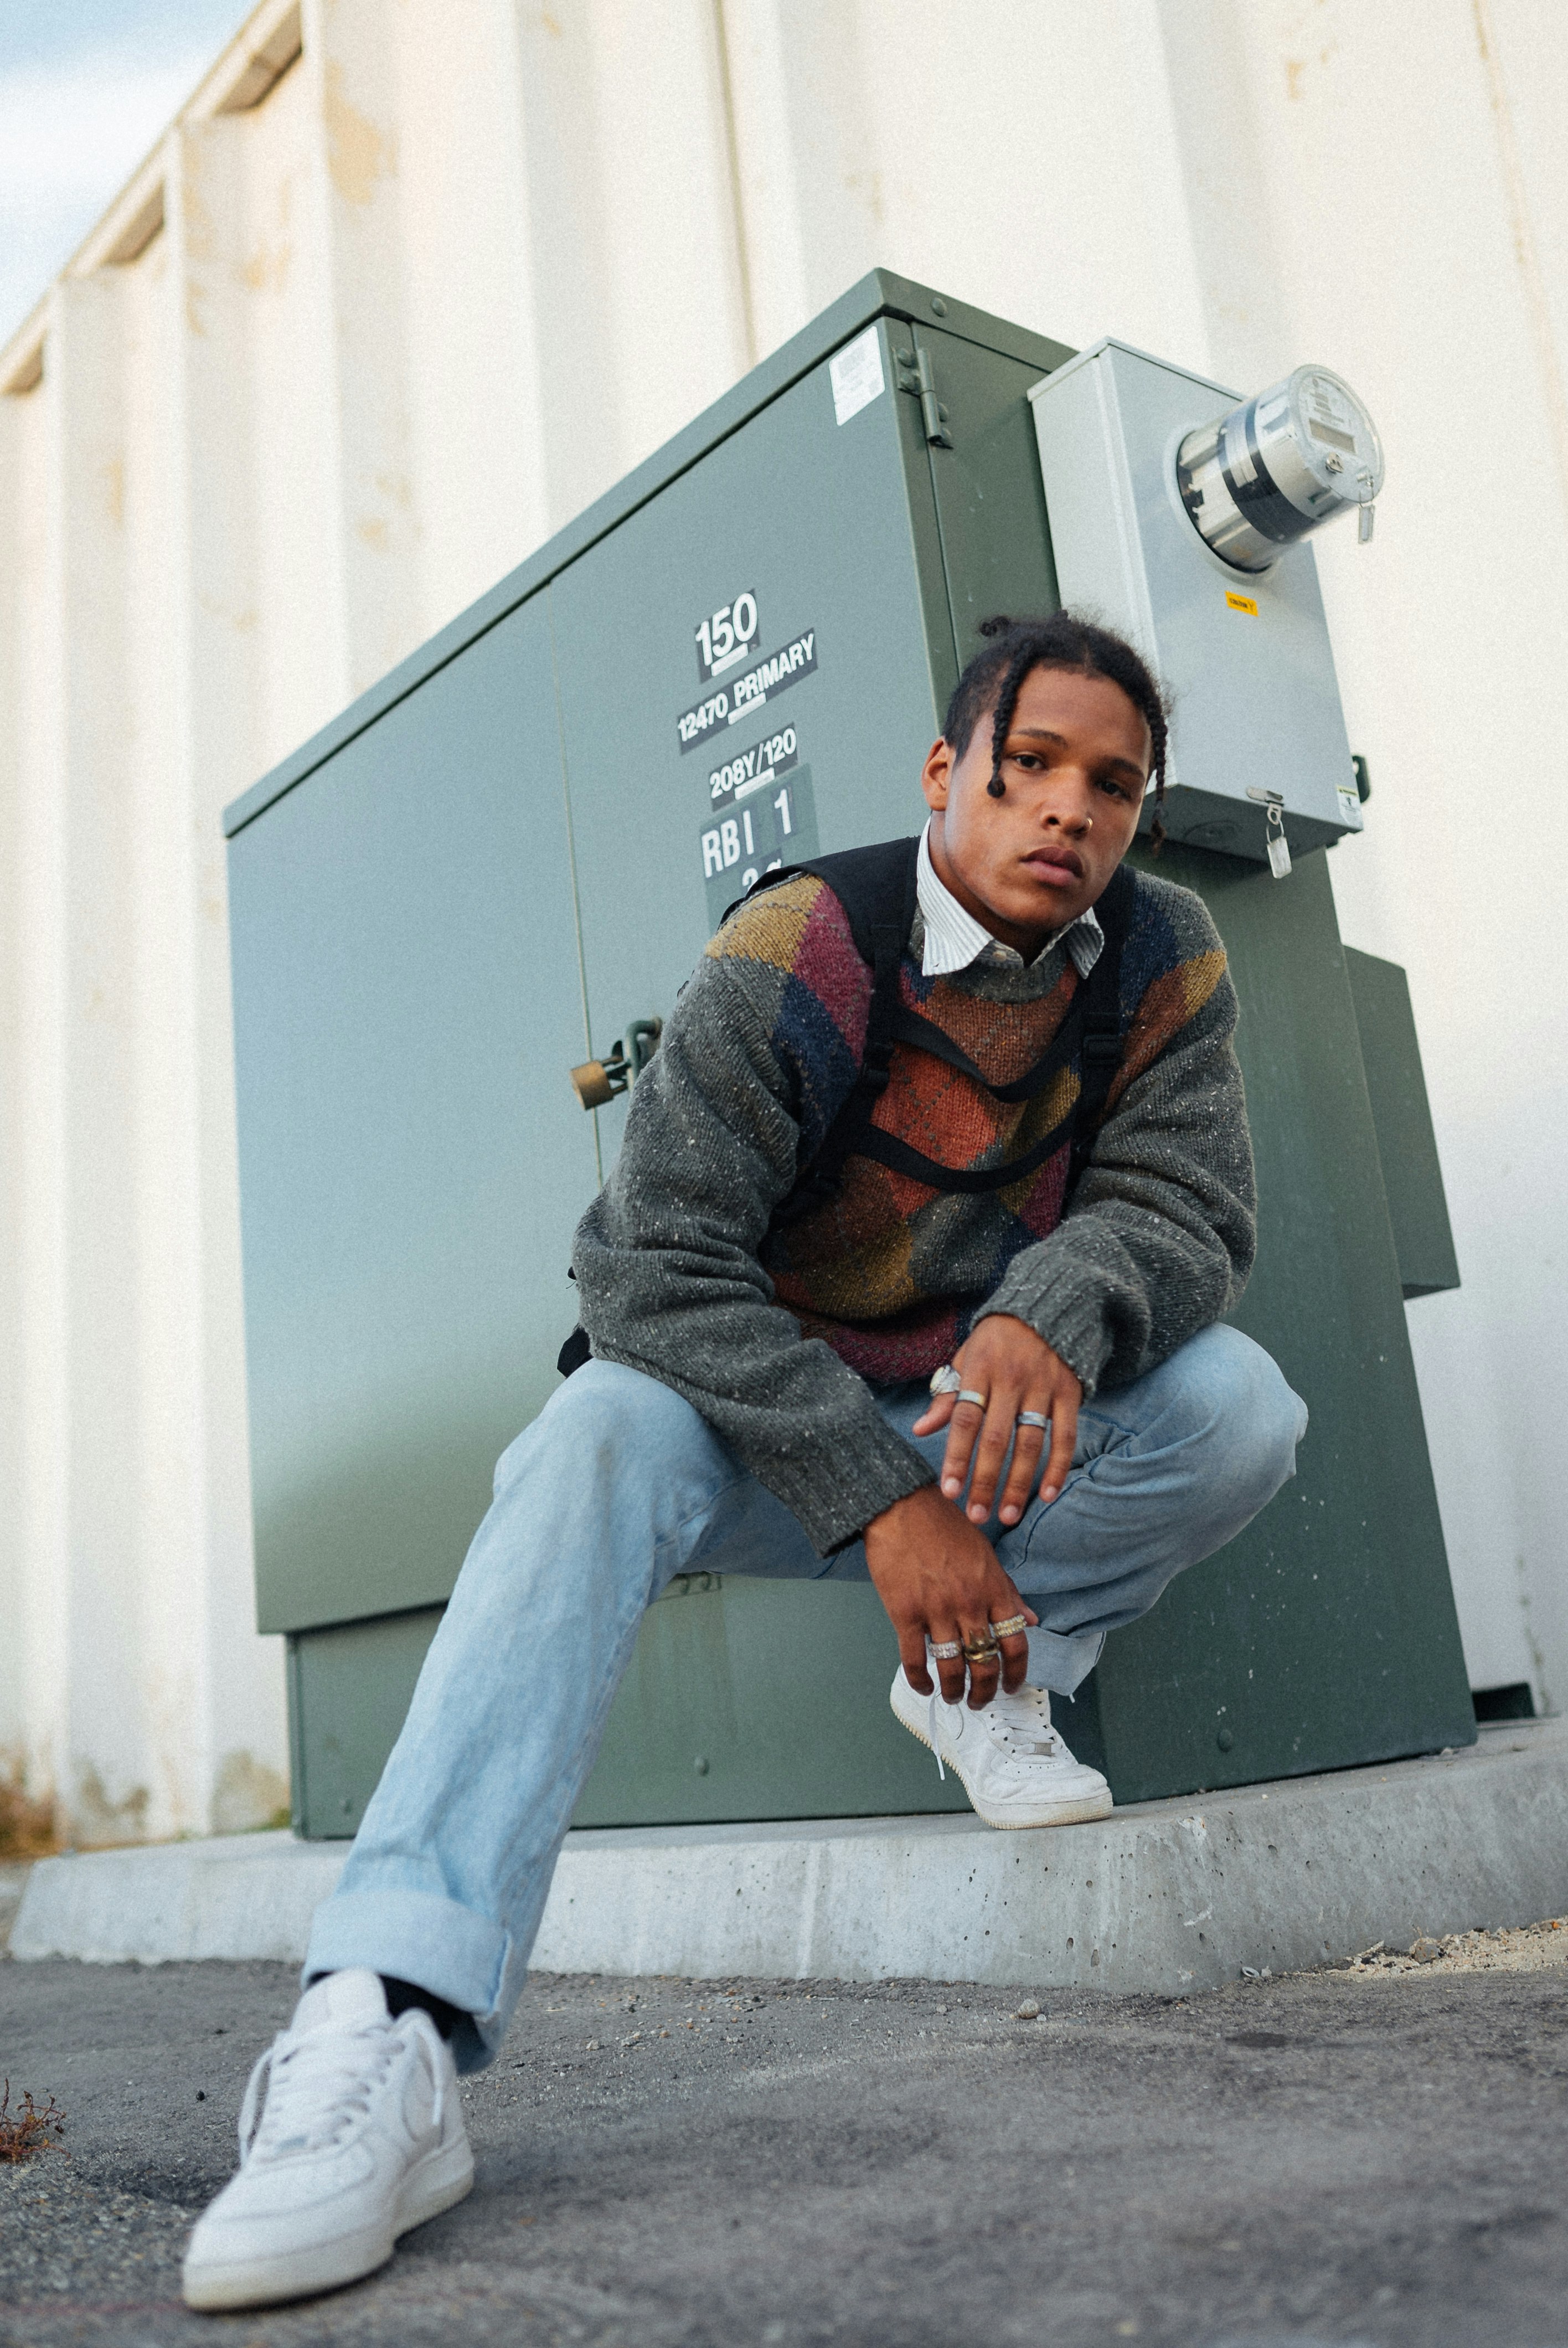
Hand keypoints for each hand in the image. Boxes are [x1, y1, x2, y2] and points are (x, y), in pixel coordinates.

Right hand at [864, 1485, 1037, 1707]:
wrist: (901, 1507)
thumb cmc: (945, 1527)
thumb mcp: (986, 1555)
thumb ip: (1008, 1590)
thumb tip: (1030, 1620)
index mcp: (993, 1589)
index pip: (1015, 1643)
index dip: (1017, 1673)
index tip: (1012, 1686)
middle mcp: (969, 1603)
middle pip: (985, 1662)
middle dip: (985, 1690)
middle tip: (980, 1701)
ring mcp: (936, 1610)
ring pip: (952, 1666)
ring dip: (955, 1690)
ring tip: (954, 1698)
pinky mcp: (905, 1613)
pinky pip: (914, 1659)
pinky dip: (921, 1680)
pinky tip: (925, 1686)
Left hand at [913, 1315, 1081, 1527]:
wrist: (1048, 1306)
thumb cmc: (997, 1340)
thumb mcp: (966, 1358)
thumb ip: (946, 1395)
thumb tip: (919, 1429)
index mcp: (980, 1370)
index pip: (964, 1420)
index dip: (956, 1457)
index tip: (950, 1491)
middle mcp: (1011, 1379)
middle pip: (996, 1439)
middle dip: (985, 1481)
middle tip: (976, 1516)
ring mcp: (1043, 1387)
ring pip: (1030, 1443)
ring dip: (1019, 1484)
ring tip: (1007, 1516)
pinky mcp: (1070, 1392)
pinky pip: (1065, 1436)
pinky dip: (1057, 1467)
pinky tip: (1047, 1495)